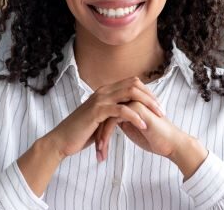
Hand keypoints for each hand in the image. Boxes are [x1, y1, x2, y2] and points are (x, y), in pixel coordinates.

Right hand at [41, 77, 164, 160]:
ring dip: (147, 104)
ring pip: (130, 93)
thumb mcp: (100, 119)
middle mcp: (103, 91)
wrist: (62, 140)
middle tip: (162, 110)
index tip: (157, 105)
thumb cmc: (81, 132)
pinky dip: (134, 116)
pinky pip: (121, 110)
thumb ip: (112, 113)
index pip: (131, 83)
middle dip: (150, 96)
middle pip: (134, 84)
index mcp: (105, 91)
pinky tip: (143, 125)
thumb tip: (127, 113)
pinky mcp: (97, 111)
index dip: (147, 92)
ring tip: (157, 116)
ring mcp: (100, 99)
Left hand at [96, 100, 186, 160]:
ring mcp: (133, 102)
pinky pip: (112, 120)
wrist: (172, 144)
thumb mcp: (134, 130)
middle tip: (95, 150)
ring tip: (99, 153)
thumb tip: (109, 124)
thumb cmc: (155, 139)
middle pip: (104, 113)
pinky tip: (104, 148)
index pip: (106, 113)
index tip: (96, 146)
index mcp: (129, 104)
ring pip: (106, 116)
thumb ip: (123, 123)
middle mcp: (130, 100)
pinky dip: (106, 135)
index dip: (99, 129)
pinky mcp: (136, 109)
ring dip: (100, 136)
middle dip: (96, 133)